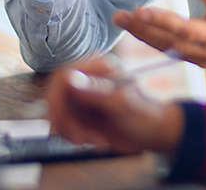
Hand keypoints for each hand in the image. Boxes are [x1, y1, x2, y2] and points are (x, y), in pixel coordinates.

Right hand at [45, 57, 183, 153]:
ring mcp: (81, 95)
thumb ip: (95, 91)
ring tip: (94, 139)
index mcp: (98, 67)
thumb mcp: (121, 104)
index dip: (57, 99)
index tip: (66, 120)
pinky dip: (72, 136)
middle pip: (54, 96)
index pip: (62, 76)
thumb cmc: (144, 115)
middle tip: (81, 138)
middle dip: (64, 121)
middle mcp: (87, 78)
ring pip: (55, 112)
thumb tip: (68, 77)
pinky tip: (92, 139)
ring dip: (70, 131)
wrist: (151, 133)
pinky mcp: (79, 112)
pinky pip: (61, 124)